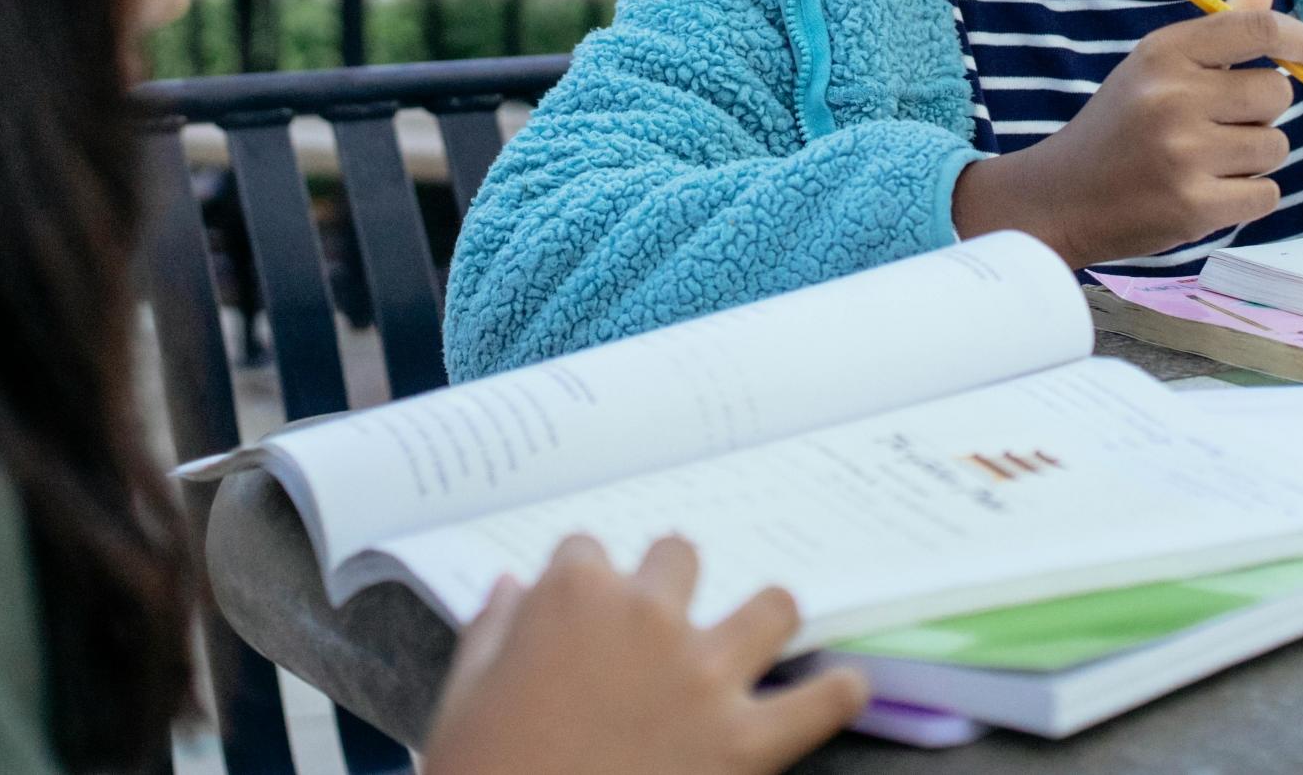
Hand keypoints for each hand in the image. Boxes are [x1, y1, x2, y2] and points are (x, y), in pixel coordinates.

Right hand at [424, 534, 868, 774]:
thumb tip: (513, 587)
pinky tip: (841, 690)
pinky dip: (837, 694)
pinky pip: (822, 701)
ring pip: (771, 605)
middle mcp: (647, 618)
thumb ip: (492, 631)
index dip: (584, 583)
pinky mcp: (745, 742)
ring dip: (762, 621)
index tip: (581, 615)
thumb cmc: (481, 773)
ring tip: (753, 643)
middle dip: (668, 584)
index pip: (586, 550)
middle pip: (680, 555)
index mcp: (572, 598)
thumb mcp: (461, 698)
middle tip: (659, 627)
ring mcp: (703, 675)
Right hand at [951, 0, 1302, 267]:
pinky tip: (1205, 192)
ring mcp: (1184, 155)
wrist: (1059, 198)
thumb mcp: (1158, 65)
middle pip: (1276, 93)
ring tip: (1203, 162)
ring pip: (1274, 147)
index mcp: (1164, 52)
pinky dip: (1248, 197)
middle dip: (1260, 113)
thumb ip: (1221, 26)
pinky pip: (1266, 194)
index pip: (1257, 29)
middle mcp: (1174, 97)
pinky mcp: (1194, 208)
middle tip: (1217, 126)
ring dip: (1253, 158)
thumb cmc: (1119, 125)